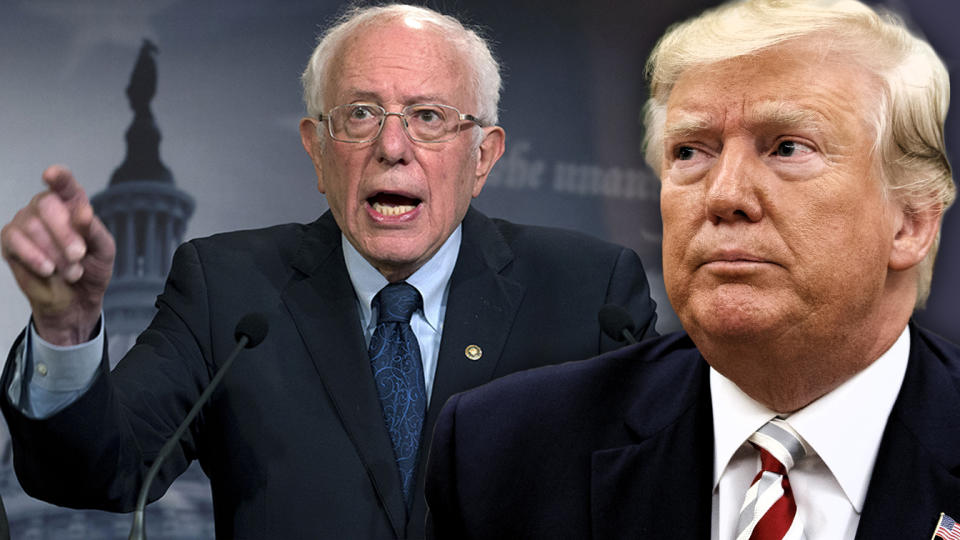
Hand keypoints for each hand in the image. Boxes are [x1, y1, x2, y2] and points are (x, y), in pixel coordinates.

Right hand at [1, 165, 115, 344]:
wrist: (76, 300)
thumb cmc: (91, 268)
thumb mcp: (103, 250)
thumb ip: (94, 230)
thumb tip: (82, 213)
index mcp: (71, 203)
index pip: (64, 183)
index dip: (59, 177)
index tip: (52, 175)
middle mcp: (45, 207)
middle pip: (47, 205)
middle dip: (64, 232)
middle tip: (78, 255)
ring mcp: (25, 222)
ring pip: (32, 226)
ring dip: (54, 252)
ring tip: (71, 271)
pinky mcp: (10, 241)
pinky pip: (16, 241)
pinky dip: (34, 257)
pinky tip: (48, 269)